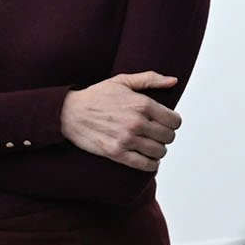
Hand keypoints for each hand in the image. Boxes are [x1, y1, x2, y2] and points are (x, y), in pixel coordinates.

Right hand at [60, 72, 181, 171]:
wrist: (69, 112)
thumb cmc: (96, 95)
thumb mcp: (122, 81)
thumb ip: (150, 79)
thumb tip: (173, 80)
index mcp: (142, 104)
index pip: (174, 121)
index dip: (172, 122)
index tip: (165, 123)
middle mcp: (137, 122)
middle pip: (169, 137)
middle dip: (165, 136)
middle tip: (156, 134)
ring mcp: (127, 139)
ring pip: (159, 152)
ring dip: (158, 150)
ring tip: (150, 145)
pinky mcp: (116, 153)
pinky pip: (145, 165)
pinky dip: (151, 164)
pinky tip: (147, 159)